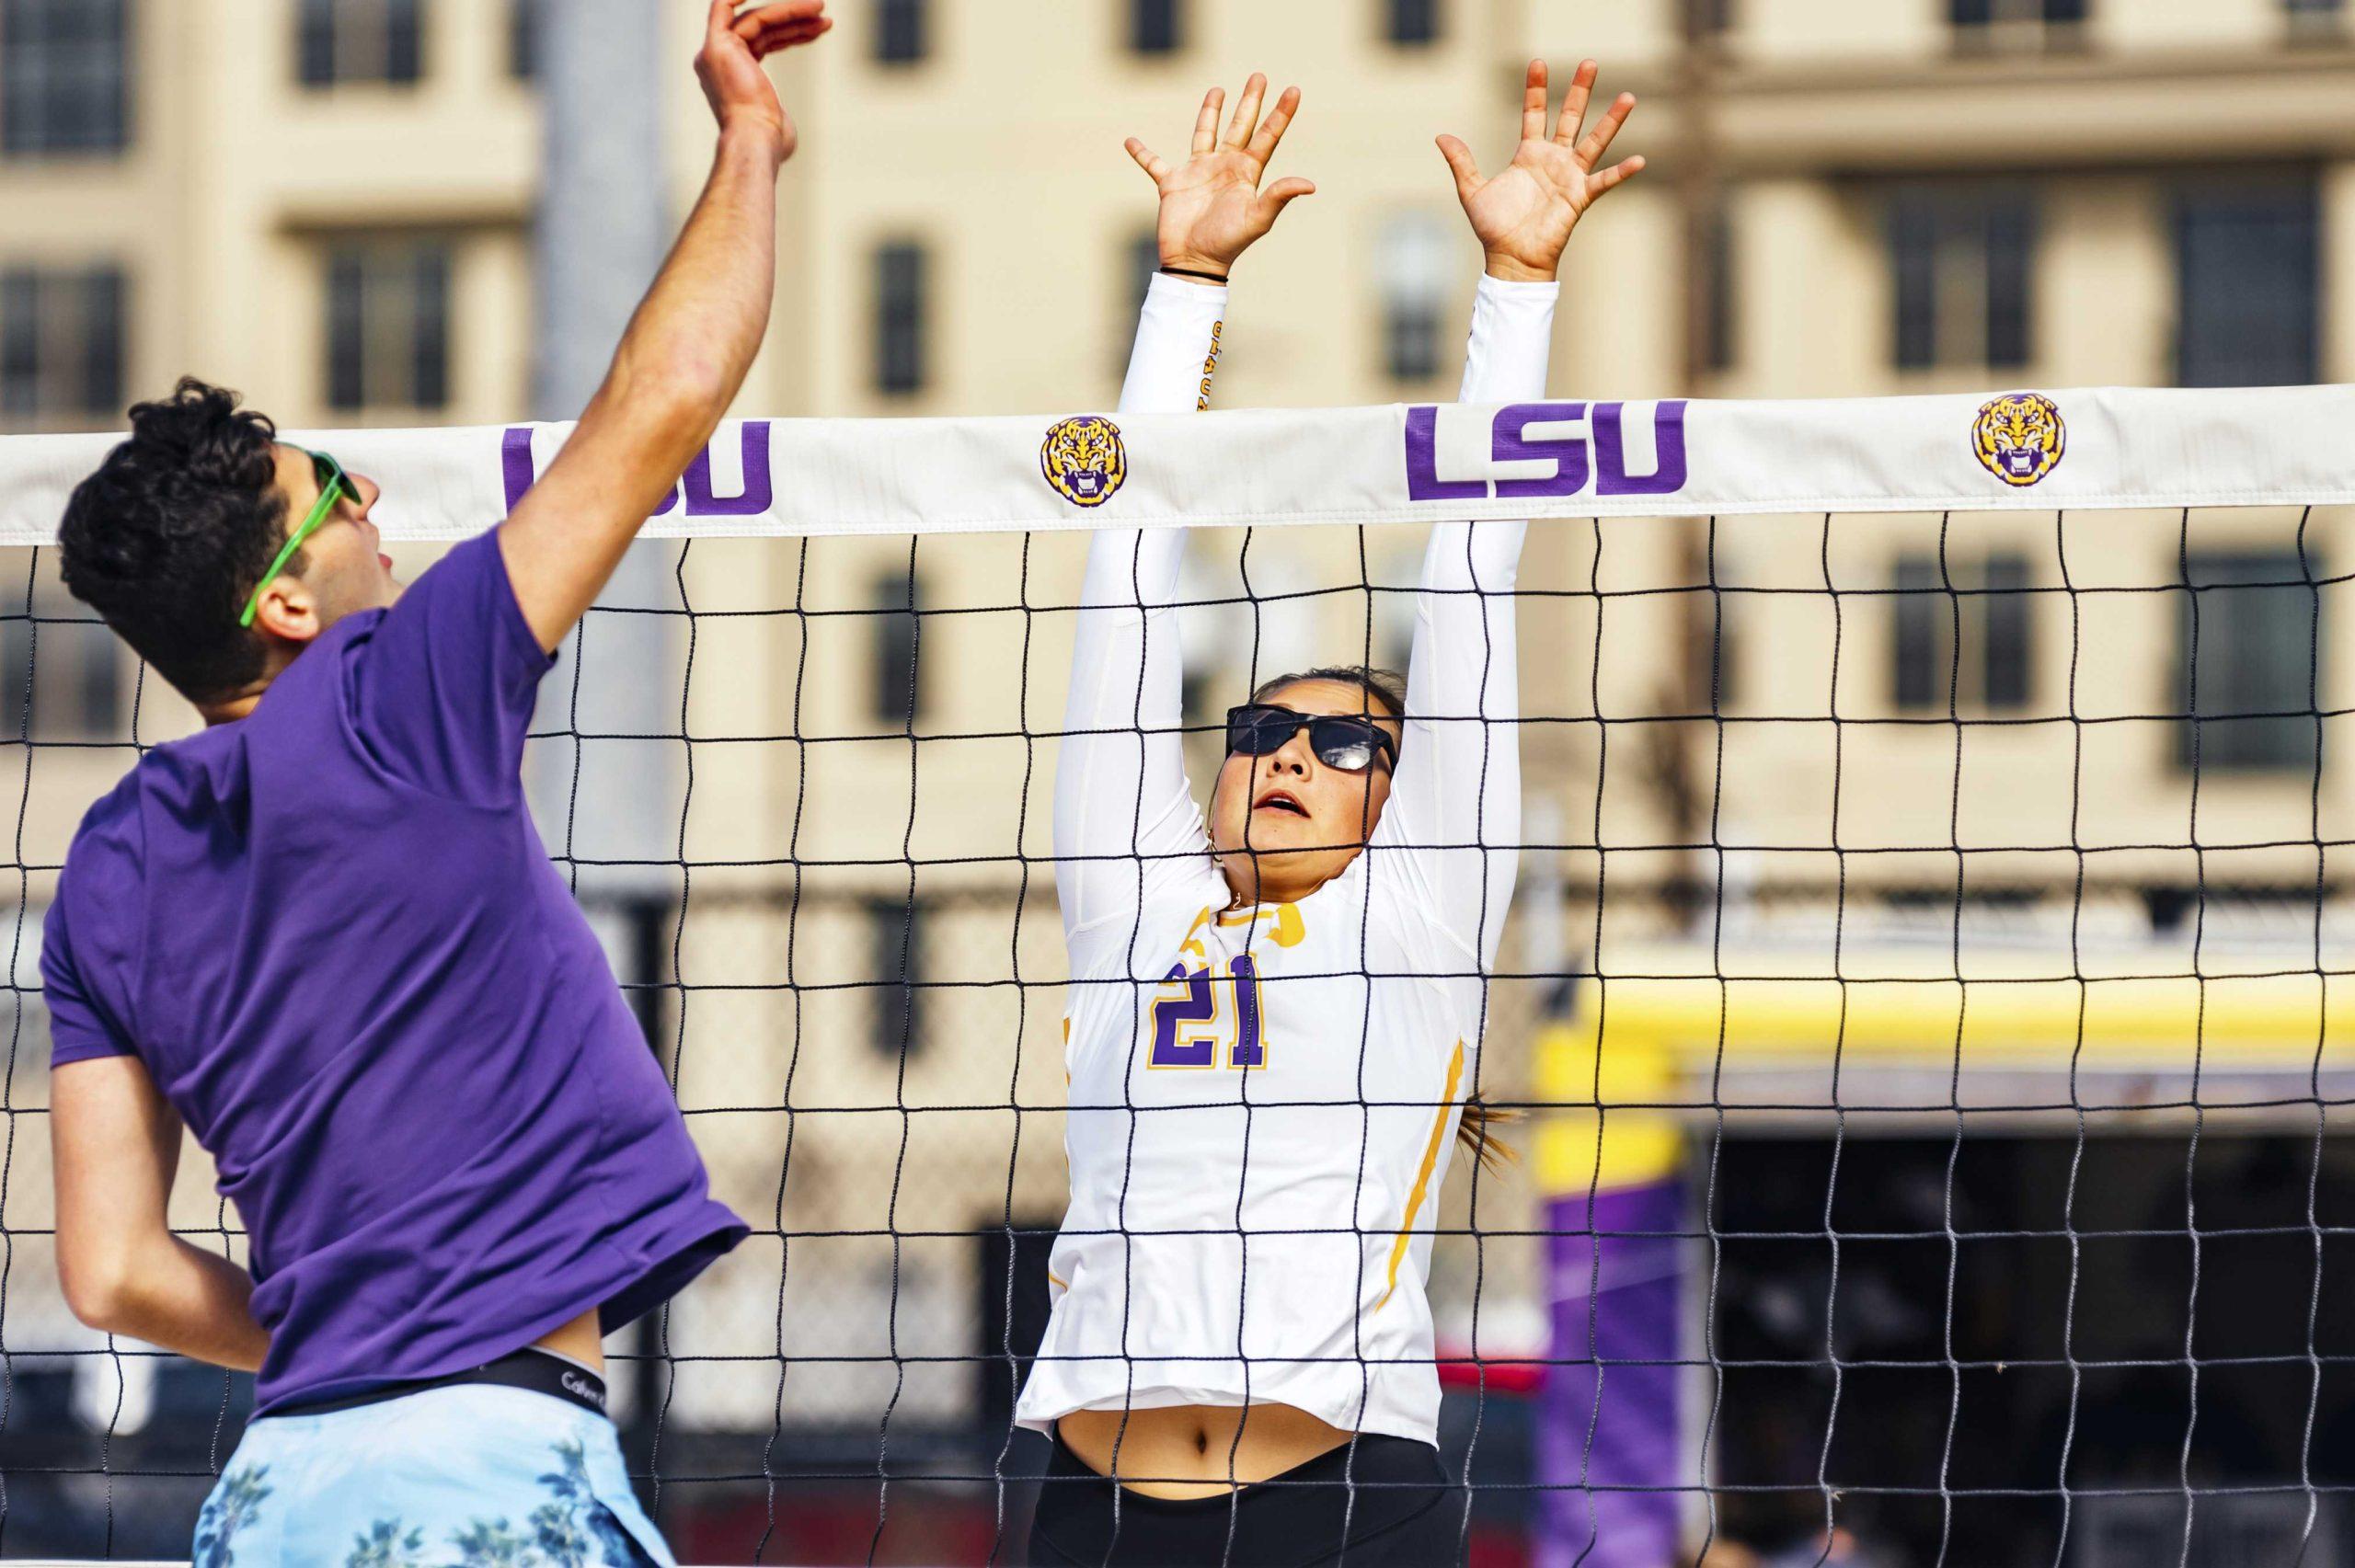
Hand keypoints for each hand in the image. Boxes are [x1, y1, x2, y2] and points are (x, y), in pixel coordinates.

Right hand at [696, 0, 830, 162]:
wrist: (757, 140)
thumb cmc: (771, 139)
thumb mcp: (776, 120)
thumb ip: (774, 111)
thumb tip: (783, 126)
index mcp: (732, 77)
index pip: (764, 40)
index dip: (792, 31)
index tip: (819, 27)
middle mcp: (719, 63)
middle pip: (761, 27)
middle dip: (795, 19)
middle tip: (825, 18)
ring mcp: (715, 53)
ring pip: (755, 18)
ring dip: (790, 12)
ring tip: (821, 10)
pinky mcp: (717, 46)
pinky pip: (723, 7)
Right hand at [1125, 74, 1315, 279]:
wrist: (1193, 262)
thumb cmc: (1227, 243)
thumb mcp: (1257, 219)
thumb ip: (1279, 197)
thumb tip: (1310, 184)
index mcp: (1246, 173)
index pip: (1267, 137)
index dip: (1280, 115)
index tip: (1294, 90)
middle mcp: (1224, 167)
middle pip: (1240, 126)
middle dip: (1250, 102)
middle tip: (1259, 76)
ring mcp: (1198, 172)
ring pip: (1204, 133)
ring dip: (1210, 112)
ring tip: (1218, 90)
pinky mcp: (1172, 183)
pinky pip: (1153, 163)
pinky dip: (1141, 153)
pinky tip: (1130, 142)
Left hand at [1437, 59, 1642, 283]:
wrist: (1510, 259)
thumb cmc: (1494, 229)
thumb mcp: (1472, 190)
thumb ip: (1461, 162)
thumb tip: (1441, 136)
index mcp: (1529, 154)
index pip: (1535, 113)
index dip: (1535, 90)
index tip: (1538, 63)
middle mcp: (1553, 160)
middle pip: (1570, 117)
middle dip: (1579, 90)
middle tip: (1590, 62)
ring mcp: (1569, 176)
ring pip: (1594, 141)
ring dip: (1611, 120)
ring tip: (1628, 96)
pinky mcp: (1579, 197)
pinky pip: (1604, 181)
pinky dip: (1621, 172)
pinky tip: (1639, 160)